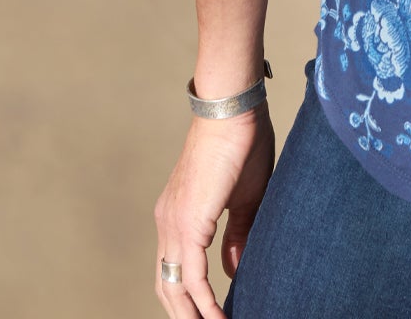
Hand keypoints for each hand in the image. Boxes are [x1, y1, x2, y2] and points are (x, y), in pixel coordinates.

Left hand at [154, 108, 275, 316]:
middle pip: (166, 285)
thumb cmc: (242, 144)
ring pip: (174, 286)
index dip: (186, 297)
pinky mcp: (188, 224)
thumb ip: (237, 236)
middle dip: (184, 313)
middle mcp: (167, 223)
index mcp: (177, 214)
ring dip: (192, 313)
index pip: (173, 268)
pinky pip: (192, 277)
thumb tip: (232, 272)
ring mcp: (174, 224)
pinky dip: (204, 302)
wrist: (233, 112)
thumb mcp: (244, 198)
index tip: (208, 315)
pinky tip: (218, 317)